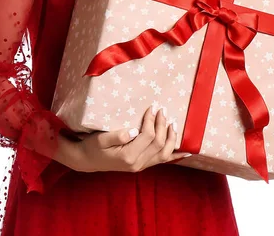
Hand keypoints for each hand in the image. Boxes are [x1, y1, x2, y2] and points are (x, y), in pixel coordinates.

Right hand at [72, 105, 191, 172]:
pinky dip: (175, 155)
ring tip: (173, 123)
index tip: (152, 107)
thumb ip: (116, 136)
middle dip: (163, 124)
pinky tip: (186, 152)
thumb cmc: (92, 147)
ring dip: (171, 137)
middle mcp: (137, 164)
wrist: (87, 161)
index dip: (152, 120)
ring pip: (164, 154)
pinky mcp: (142, 165)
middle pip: (158, 143)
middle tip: (163, 109)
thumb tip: (133, 130)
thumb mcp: (100, 139)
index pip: (148, 136)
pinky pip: (162, 161)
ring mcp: (141, 166)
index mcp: (128, 156)